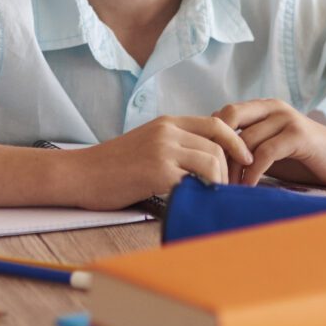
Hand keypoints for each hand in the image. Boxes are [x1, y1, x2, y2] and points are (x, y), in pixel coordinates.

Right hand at [71, 116, 253, 209]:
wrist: (79, 175)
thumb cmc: (110, 168)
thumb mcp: (146, 145)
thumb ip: (173, 147)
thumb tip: (204, 164)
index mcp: (167, 123)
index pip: (217, 123)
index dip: (237, 142)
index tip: (246, 161)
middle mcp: (168, 131)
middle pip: (218, 145)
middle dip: (232, 170)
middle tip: (232, 190)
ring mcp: (162, 149)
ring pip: (212, 162)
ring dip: (220, 183)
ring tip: (214, 198)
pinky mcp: (157, 170)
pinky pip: (195, 180)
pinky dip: (203, 192)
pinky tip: (198, 202)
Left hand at [212, 100, 325, 187]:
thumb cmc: (305, 159)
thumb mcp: (270, 149)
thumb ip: (246, 147)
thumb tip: (211, 161)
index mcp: (263, 107)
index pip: (223, 114)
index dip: (211, 138)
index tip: (206, 164)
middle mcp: (273, 107)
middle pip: (229, 117)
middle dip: (218, 148)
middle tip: (213, 175)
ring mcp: (287, 119)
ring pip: (245, 139)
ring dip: (234, 167)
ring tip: (229, 188)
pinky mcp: (299, 135)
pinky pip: (265, 153)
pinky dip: (253, 172)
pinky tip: (248, 187)